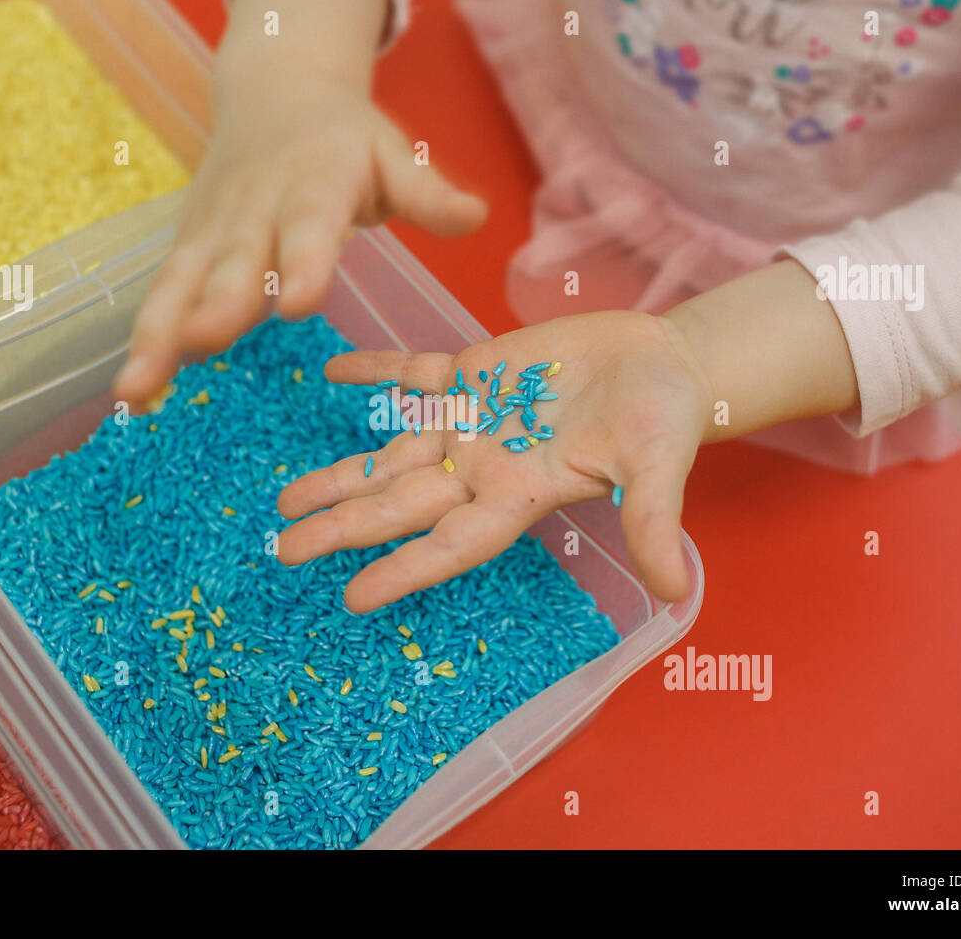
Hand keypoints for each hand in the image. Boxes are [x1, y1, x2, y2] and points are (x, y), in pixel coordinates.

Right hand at [113, 74, 486, 406]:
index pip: (308, 226)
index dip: (302, 262)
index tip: (296, 304)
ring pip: (182, 284)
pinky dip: (144, 340)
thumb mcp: (392, 155)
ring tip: (135, 387)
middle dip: (218, 304)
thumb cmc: (345, 139)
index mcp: (313, 186)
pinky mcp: (187, 248)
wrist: (274, 94)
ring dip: (158, 335)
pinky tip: (130, 390)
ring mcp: (213, 231)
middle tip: (204, 342)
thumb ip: (427, 194)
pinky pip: (163, 296)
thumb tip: (477, 218)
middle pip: (234, 260)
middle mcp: (255, 210)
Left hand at [275, 310, 713, 611]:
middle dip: (344, 525)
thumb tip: (676, 591)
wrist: (661, 363)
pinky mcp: (474, 370)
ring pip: (392, 451)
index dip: (405, 569)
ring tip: (285, 499)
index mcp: (520, 494)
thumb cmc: (665, 420)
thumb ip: (652, 520)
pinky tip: (333, 371)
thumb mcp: (657, 466)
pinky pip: (413, 372)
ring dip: (341, 471)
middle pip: (401, 504)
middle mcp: (483, 465)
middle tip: (284, 550)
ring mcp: (472, 419)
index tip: (352, 597)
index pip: (452, 543)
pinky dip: (376, 371)